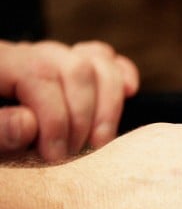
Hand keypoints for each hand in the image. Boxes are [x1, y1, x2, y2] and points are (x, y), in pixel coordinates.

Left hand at [0, 39, 140, 161]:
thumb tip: (26, 123)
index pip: (39, 74)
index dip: (54, 117)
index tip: (54, 156)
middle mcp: (26, 52)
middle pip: (76, 67)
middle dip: (82, 116)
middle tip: (71, 154)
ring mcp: (52, 57)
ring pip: (98, 61)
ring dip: (108, 106)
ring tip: (97, 143)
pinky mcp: (73, 67)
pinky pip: (106, 58)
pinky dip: (122, 74)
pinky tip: (129, 94)